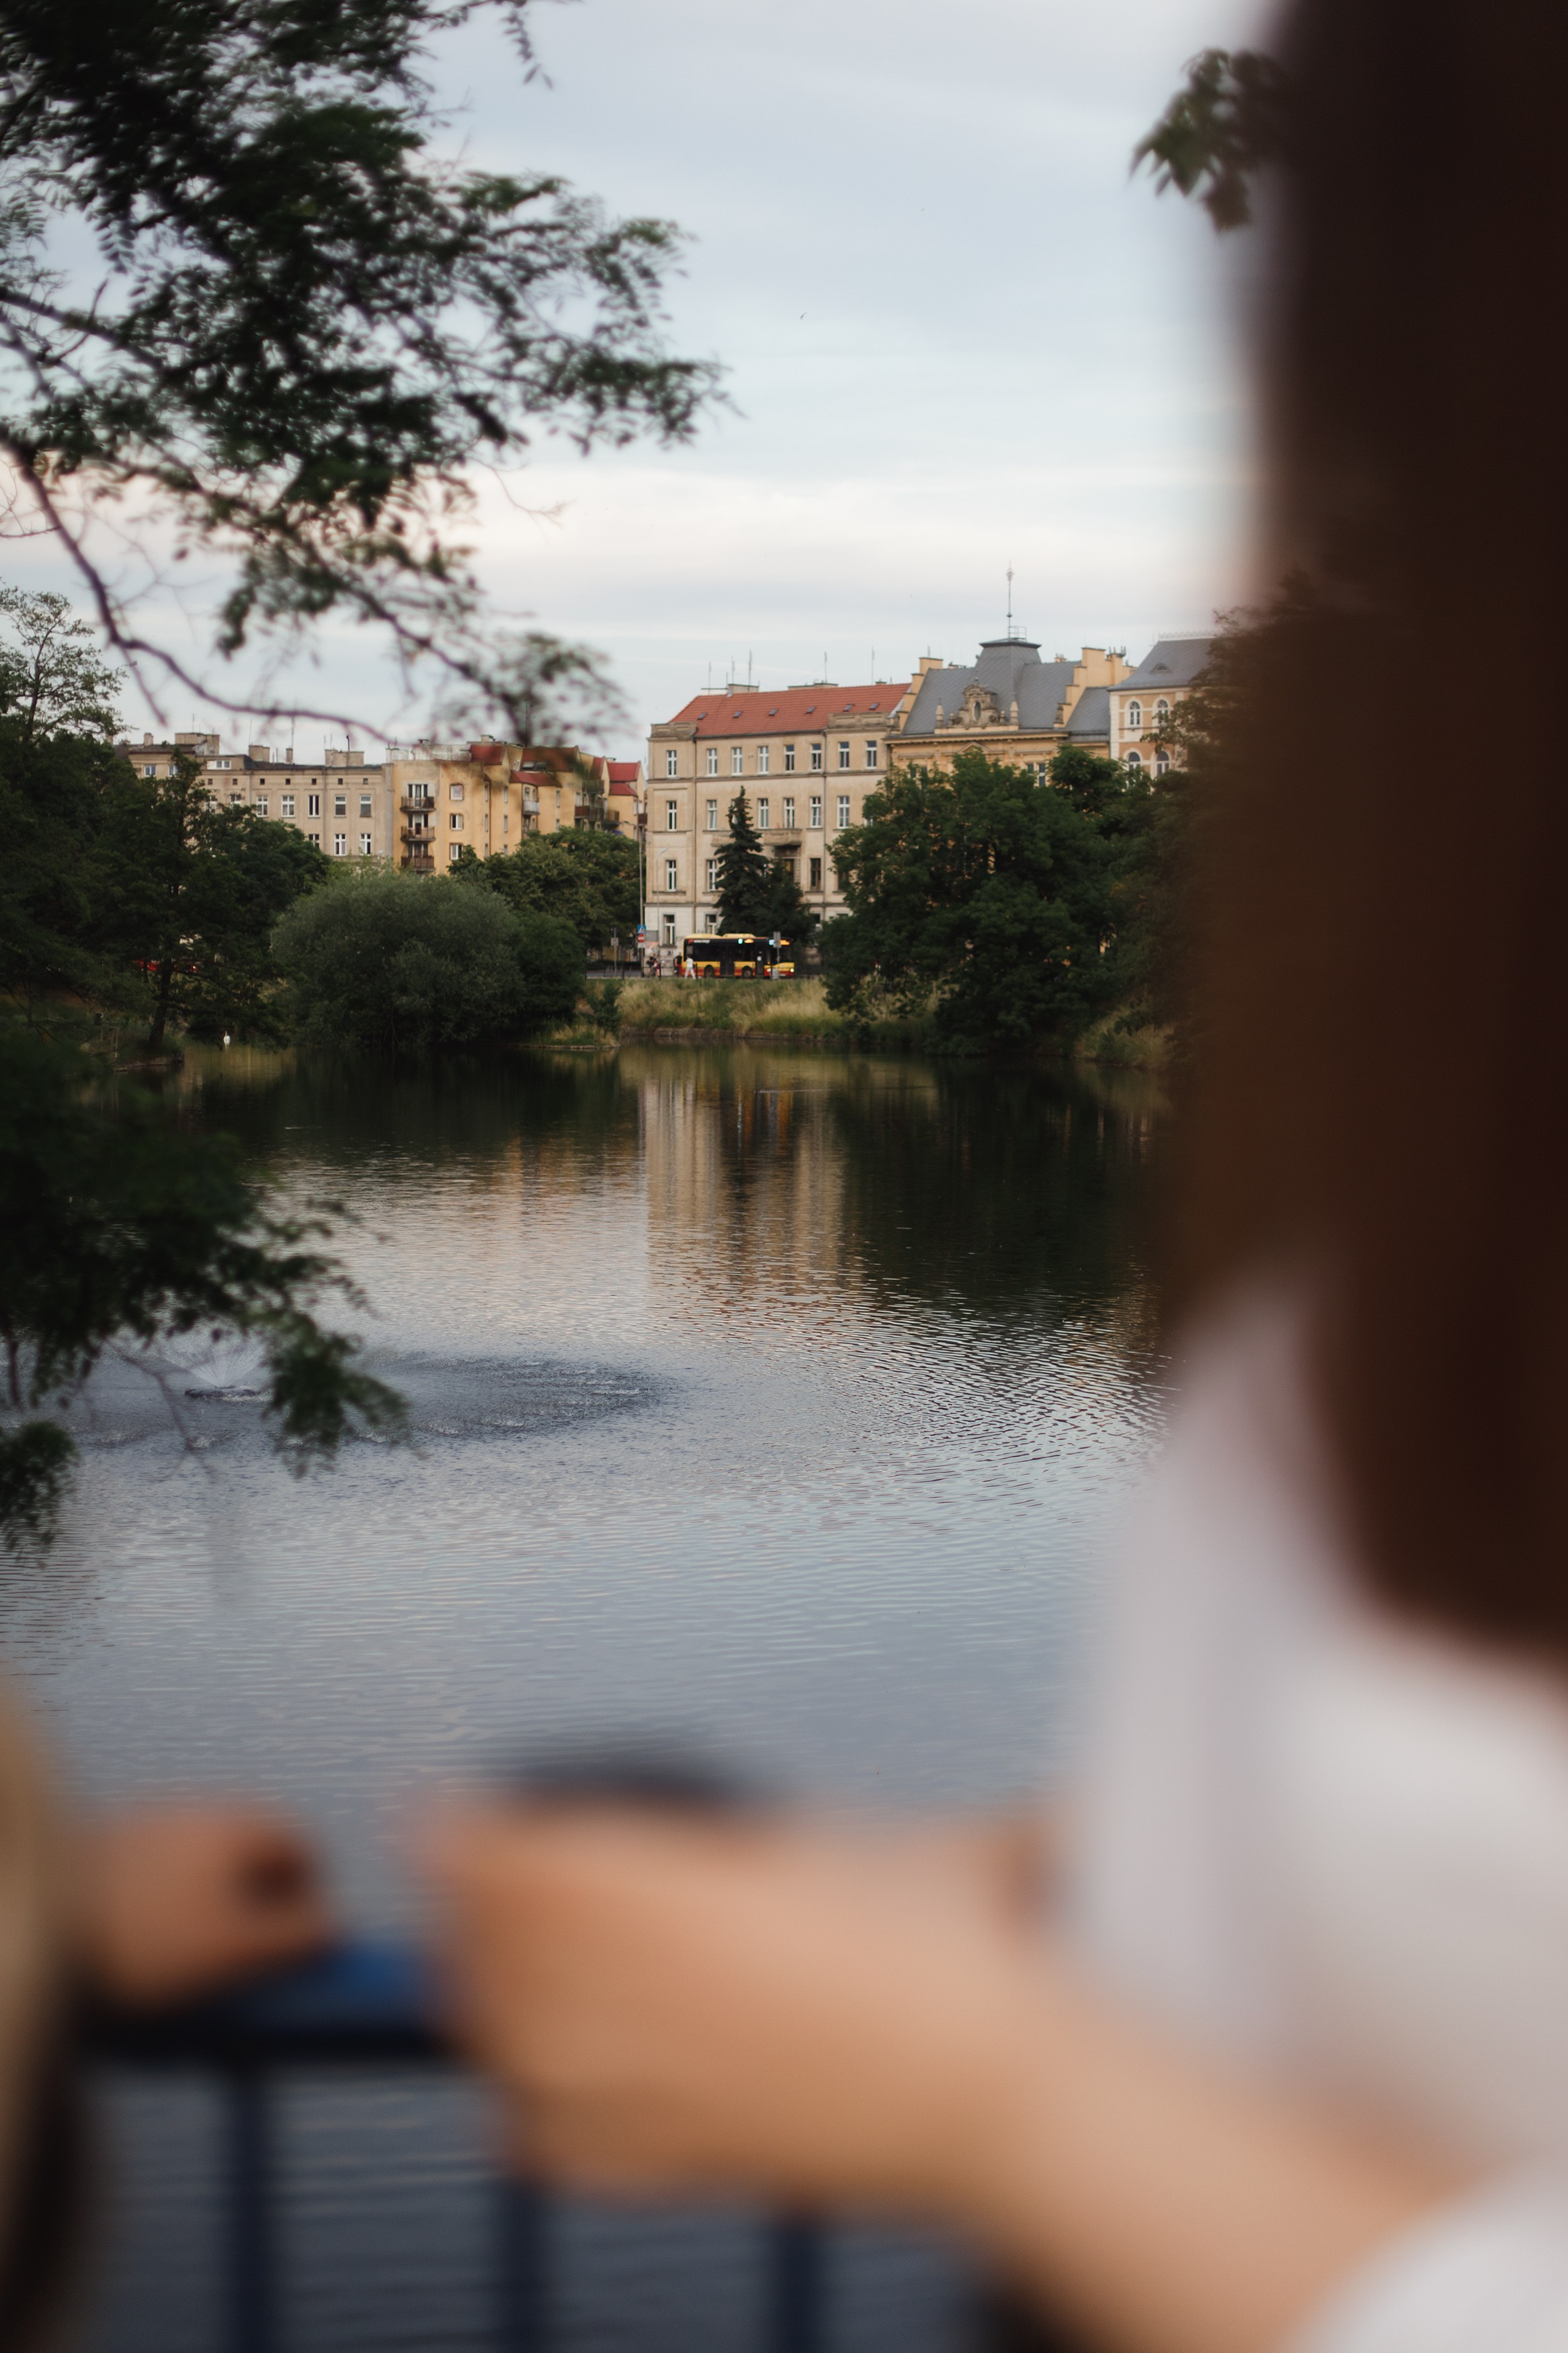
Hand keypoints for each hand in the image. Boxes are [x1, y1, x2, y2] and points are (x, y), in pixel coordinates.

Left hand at [76, 1803, 335, 2006]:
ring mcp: (145, 1820)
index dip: (311, 1896)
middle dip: (258, 1902)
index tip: (300, 1944)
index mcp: (236, 1823)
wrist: (40, 1929)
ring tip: (190, 1959)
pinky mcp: (101, 1842)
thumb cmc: (147, 1945)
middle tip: (246, 1957)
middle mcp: (195, 1807)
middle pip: (251, 1852)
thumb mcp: (240, 1953)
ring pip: (201, 1861)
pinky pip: (155, 1869)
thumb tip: (335, 1927)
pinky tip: (140, 1944)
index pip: (303, 1845)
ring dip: (210, 1903)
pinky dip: (163, 1901)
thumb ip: (301, 1939)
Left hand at [421, 1804, 1048, 2211]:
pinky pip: (557, 2151)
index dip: (469, 1836)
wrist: (1003, 2086)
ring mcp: (663, 2090)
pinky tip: (523, 2092)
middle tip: (464, 1878)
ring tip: (487, 1970)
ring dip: (485, 2001)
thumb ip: (765, 1829)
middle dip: (469, 1909)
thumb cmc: (949, 1955)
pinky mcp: (686, 2164)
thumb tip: (725, 1824)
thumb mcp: (853, 1835)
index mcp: (690, 1897)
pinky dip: (523, 2116)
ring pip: (513, 2048)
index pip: (528, 1865)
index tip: (448, 1817)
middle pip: (503, 1953)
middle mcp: (657, 1995)